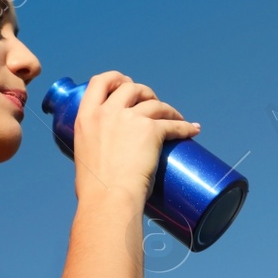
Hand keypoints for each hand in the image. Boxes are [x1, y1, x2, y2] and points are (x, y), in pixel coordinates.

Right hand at [70, 70, 200, 202]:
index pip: (100, 82)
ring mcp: (130, 119)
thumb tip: (105, 158)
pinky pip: (174, 124)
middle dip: (145, 92)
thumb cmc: (95, 190)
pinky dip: (185, 127)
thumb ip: (94, 147)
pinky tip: (192, 130)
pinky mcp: (151, 130)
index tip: (125, 83)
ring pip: (155, 103)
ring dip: (168, 109)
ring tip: (175, 117)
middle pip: (131, 87)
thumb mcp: (85, 156)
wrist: (108, 199)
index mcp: (86, 117)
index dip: (115, 78)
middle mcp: (107, 112)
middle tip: (153, 103)